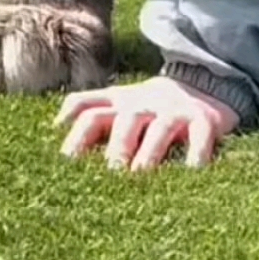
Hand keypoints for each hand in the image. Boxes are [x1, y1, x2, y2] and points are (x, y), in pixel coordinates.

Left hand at [55, 76, 239, 171]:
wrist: (203, 81)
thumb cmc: (149, 108)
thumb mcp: (118, 105)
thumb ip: (90, 111)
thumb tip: (54, 126)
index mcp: (118, 103)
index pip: (89, 112)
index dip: (75, 137)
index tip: (64, 166)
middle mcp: (143, 105)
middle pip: (124, 122)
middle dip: (114, 150)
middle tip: (108, 178)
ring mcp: (174, 111)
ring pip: (159, 130)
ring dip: (149, 154)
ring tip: (141, 177)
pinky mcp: (204, 119)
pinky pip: (200, 137)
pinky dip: (197, 155)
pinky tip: (193, 173)